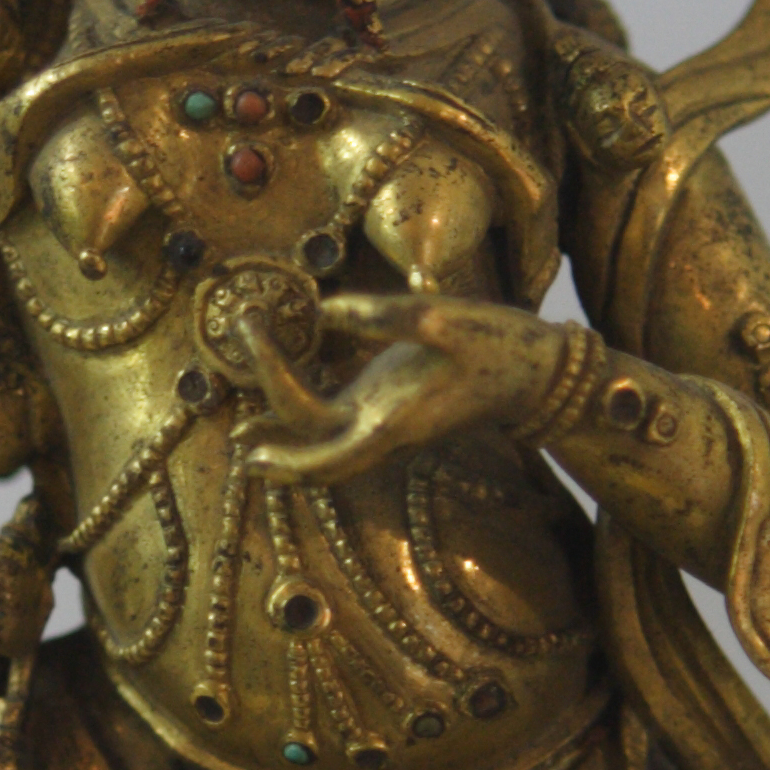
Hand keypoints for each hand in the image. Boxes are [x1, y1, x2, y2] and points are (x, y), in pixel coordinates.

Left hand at [240, 291, 565, 485]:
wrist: (537, 373)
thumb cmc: (496, 344)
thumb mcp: (443, 319)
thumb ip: (381, 316)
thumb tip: (322, 310)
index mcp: (394, 422)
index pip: (323, 455)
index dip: (280, 445)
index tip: (250, 412)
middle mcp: (384, 432)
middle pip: (315, 459)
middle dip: (273, 450)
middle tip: (233, 432)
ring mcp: (385, 421)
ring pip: (323, 446)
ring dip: (283, 439)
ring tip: (239, 432)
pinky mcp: (389, 406)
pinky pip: (336, 423)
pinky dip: (303, 419)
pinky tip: (275, 411)